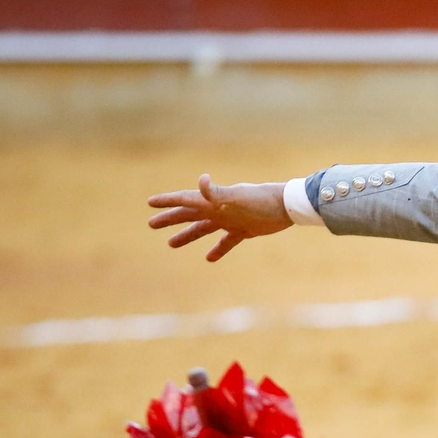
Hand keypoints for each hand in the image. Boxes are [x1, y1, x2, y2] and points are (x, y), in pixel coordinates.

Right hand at [147, 175, 292, 261]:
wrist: (287, 207)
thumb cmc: (261, 200)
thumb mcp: (236, 197)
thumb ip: (217, 193)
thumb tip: (201, 179)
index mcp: (214, 200)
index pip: (186, 199)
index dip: (168, 201)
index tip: (150, 203)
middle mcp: (219, 209)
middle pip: (190, 214)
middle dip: (171, 218)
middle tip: (151, 224)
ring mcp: (231, 219)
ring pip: (204, 229)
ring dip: (188, 235)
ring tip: (171, 244)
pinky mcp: (244, 230)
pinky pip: (227, 241)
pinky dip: (218, 249)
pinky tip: (209, 258)